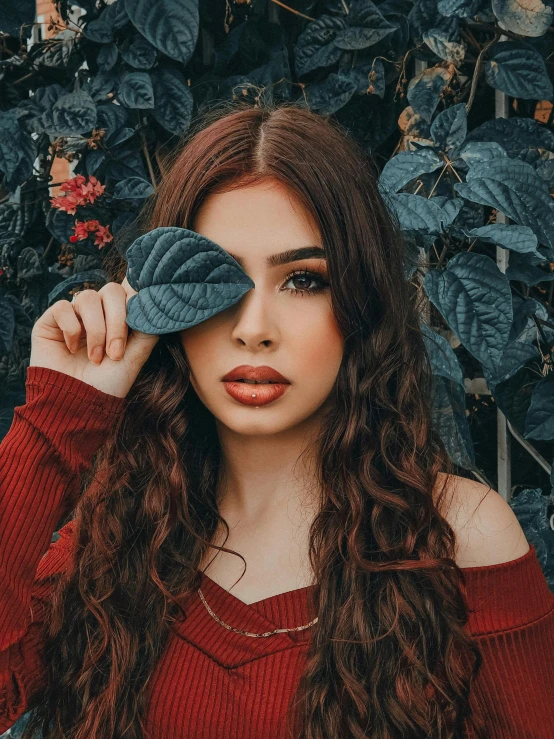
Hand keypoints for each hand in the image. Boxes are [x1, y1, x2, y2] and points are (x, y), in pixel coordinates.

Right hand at [29, 278, 159, 397]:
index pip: (128, 292)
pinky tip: (71, 349)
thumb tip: (154, 309)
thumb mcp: (134, 359)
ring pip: (88, 297)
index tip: (138, 324)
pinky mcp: (50, 321)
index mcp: (117, 318)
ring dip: (96, 330)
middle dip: (117, 322)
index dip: (134, 302)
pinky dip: (71, 329)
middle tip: (115, 352)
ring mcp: (74, 315)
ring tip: (95, 358)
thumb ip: (146, 333)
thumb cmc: (107, 385)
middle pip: (111, 291)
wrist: (76, 406)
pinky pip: (63, 307)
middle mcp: (96, 313)